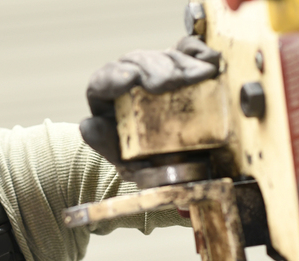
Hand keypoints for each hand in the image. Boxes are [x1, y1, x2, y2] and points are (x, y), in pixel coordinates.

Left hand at [80, 36, 220, 168]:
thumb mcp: (126, 161)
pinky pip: (188, 50)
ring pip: (163, 55)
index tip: (131, 79)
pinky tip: (211, 62)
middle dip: (154, 68)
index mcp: (108, 101)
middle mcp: (131, 81)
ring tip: (200, 76)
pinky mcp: (184, 68)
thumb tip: (88, 125)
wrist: (184, 171)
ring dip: (181, 64)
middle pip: (136, 62)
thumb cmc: (148, 165)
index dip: (114, 77)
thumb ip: (105, 144)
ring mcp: (158, 71)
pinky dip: (199, 52)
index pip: (103, 81)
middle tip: (171, 82)